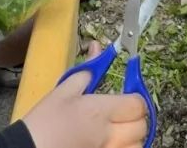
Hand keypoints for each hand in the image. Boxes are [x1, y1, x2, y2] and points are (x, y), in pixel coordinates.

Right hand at [21, 43, 147, 147]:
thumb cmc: (44, 121)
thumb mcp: (63, 90)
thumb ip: (87, 70)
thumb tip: (99, 49)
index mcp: (100, 111)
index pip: (137, 104)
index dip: (136, 96)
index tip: (128, 92)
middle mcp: (108, 135)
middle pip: (142, 126)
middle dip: (137, 117)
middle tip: (124, 110)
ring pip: (138, 145)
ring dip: (134, 136)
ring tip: (121, 129)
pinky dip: (126, 147)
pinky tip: (114, 141)